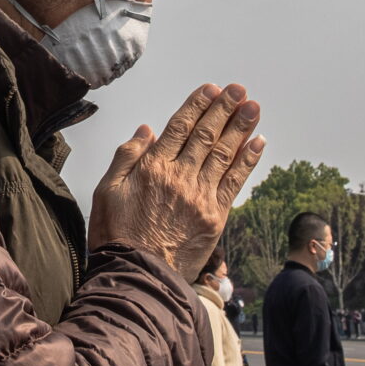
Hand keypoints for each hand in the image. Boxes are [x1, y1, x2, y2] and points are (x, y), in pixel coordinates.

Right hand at [89, 83, 266, 274]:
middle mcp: (180, 177)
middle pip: (206, 135)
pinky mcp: (215, 216)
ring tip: (252, 107)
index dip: (197, 105)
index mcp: (152, 168)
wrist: (138, 276)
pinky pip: (235, 181)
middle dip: (224, 109)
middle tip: (238, 89)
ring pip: (224, 154)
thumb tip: (147, 130)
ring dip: (240, 127)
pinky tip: (258, 142)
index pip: (180, 127)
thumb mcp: (107, 191)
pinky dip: (248, 160)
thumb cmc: (116, 236)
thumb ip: (126, 157)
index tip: (211, 89)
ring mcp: (200, 196)